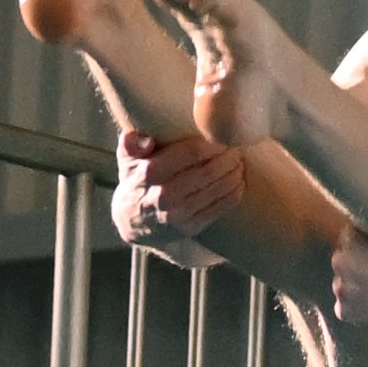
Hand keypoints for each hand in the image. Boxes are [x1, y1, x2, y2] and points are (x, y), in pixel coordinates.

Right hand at [111, 130, 240, 260]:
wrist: (133, 221)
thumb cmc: (137, 181)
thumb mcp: (127, 159)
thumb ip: (131, 142)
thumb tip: (146, 140)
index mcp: (149, 172)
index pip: (191, 152)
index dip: (213, 144)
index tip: (223, 138)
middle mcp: (163, 195)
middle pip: (209, 171)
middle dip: (228, 158)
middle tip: (236, 151)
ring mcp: (178, 214)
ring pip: (218, 189)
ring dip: (235, 174)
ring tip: (240, 164)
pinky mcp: (190, 228)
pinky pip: (221, 208)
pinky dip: (235, 192)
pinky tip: (239, 182)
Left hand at [329, 233, 367, 328]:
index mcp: (352, 238)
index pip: (351, 237)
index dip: (367, 245)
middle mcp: (339, 261)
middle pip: (343, 261)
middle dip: (357, 266)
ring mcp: (340, 289)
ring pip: (344, 286)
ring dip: (356, 288)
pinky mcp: (344, 311)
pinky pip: (347, 308)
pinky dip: (359, 309)